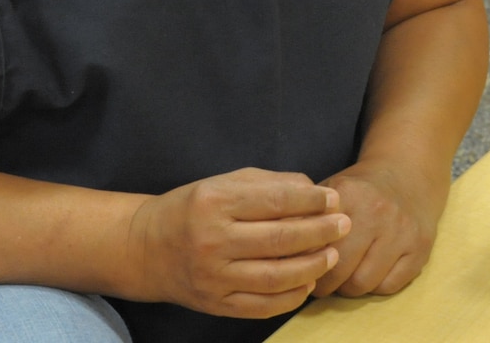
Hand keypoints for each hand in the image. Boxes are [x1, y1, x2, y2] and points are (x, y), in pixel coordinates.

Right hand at [128, 167, 350, 317]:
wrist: (145, 247)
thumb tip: (315, 192)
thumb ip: (271, 183)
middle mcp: (213, 240)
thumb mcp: (227, 182)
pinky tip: (308, 283)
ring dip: (312, 266)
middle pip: (280, 239)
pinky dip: (290, 297)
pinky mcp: (214, 303)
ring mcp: (213, 276)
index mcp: (216, 202)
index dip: (311, 200)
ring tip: (332, 255)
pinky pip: (261, 306)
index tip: (334, 199)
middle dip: (320, 232)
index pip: (276, 201)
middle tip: (344, 225)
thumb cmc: (195, 207)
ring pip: (275, 276)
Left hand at [312, 159, 448, 297]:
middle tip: (321, 281)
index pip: (315, 245)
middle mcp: (378, 213)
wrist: (408, 173)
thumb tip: (278, 253)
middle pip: (338, 271)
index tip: (300, 267)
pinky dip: (375, 286)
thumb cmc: (361, 189)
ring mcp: (402, 231)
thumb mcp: (330, 192)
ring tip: (346, 277)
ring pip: (363, 284)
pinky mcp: (421, 248)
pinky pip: (389, 286)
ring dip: (350, 288)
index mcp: (349, 195)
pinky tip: (371, 271)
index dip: (303, 263)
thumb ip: (304, 218)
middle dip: (324, 284)